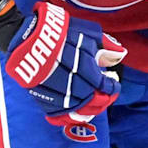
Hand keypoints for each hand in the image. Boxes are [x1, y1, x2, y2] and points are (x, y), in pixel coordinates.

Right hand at [4, 1, 125, 126]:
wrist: (27, 35)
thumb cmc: (59, 31)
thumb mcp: (86, 31)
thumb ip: (105, 45)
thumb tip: (120, 56)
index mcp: (81, 63)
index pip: (102, 84)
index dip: (112, 87)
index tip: (114, 83)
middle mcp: (67, 78)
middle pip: (90, 99)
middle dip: (102, 100)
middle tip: (106, 97)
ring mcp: (52, 88)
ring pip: (74, 108)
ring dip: (87, 110)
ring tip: (94, 106)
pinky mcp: (39, 94)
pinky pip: (55, 111)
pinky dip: (66, 116)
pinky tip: (74, 113)